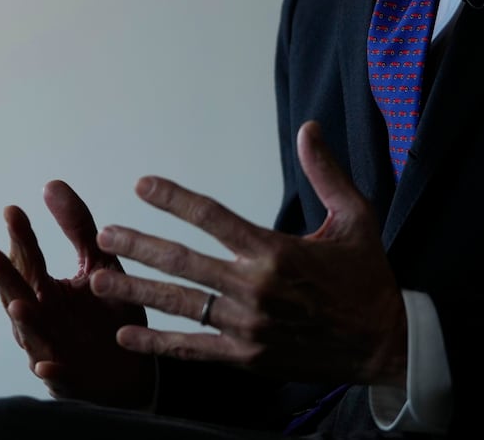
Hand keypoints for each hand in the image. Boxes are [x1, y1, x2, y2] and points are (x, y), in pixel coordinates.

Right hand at [0, 180, 154, 406]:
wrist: (135, 367)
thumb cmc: (109, 312)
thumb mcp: (99, 262)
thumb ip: (77, 226)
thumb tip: (50, 183)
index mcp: (44, 289)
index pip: (27, 259)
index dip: (19, 236)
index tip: (13, 210)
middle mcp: (40, 318)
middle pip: (18, 294)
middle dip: (5, 276)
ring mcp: (51, 350)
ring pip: (31, 336)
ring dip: (24, 322)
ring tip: (17, 305)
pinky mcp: (70, 380)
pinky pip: (58, 377)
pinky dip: (51, 372)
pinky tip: (46, 365)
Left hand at [88, 121, 407, 386]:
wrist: (385, 346)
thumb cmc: (367, 278)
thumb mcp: (356, 218)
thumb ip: (326, 173)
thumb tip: (307, 128)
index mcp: (276, 251)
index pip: (212, 216)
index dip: (174, 198)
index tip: (143, 185)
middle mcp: (256, 289)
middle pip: (183, 262)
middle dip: (138, 246)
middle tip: (105, 235)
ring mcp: (248, 326)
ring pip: (180, 304)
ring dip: (136, 289)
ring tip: (98, 280)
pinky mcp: (247, 357)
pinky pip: (194, 349)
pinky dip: (157, 344)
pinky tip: (127, 335)